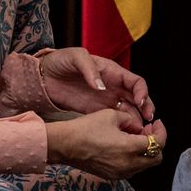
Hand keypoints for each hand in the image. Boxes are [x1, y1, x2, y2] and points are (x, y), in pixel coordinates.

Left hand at [38, 47, 154, 123]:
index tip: (141, 101)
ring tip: (139, 129)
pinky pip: (114, 118)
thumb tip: (102, 87)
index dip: (142, 91)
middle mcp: (113, 86)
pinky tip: (125, 132)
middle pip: (137, 98)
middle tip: (148, 119)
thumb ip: (90, 70)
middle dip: (146, 108)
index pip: (135, 82)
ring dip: (136, 118)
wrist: (42, 77)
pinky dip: (122, 125)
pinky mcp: (95, 111)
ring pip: (129, 110)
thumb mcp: (75, 57)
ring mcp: (105, 99)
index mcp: (112, 71)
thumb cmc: (60, 61)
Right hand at [46, 109, 166, 178]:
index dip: (161, 132)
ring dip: (145, 151)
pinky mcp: (112, 176)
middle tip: (148, 131)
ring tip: (135, 137)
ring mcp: (120, 173)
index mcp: (130, 148)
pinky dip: (134, 158)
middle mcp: (128, 164)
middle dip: (156, 144)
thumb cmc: (86, 128)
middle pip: (156, 159)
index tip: (157, 124)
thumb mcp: (112, 115)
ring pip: (144, 165)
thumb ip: (130, 120)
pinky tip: (125, 147)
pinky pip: (132, 169)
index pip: (158, 143)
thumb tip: (137, 126)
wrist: (65, 145)